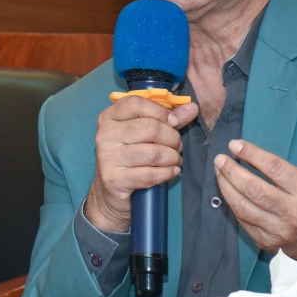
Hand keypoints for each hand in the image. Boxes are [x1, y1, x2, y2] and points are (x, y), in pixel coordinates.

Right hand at [86, 94, 199, 233]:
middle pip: (151, 128)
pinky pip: (150, 174)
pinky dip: (167, 173)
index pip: (136, 104)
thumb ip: (166, 119)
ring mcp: (107, 157)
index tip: (174, 122)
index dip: (161, 112)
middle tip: (177, 146)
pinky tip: (171, 172)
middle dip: (173, 138)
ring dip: (172, 158)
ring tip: (175, 160)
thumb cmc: (130, 158)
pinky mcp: (113, 179)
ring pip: (154, 153)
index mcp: (109, 117)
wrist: (110, 193)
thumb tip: (192, 108)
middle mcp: (105, 135)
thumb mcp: (143, 134)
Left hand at [213, 139, 296, 274]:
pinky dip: (232, 203)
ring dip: (226, 186)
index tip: (235, 145)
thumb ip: (281, 173)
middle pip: (254, 189)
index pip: (275, 168)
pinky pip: (242, 219)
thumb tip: (247, 156)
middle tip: (220, 159)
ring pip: (242, 206)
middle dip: (232, 171)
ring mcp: (278, 231)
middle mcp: (292, 213)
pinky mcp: (266, 242)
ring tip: (219, 172)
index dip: (252, 154)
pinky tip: (227, 191)